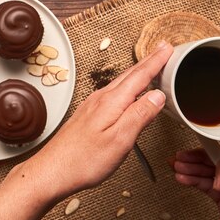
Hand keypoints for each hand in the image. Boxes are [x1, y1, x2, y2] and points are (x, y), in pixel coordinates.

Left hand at [0, 42, 172, 219]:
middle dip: (148, 61)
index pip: (140, 76)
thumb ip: (140, 116)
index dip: (156, 62)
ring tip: (149, 66)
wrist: (52, 171)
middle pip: (130, 75)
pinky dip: (125, 86)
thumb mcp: (120, 140)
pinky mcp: (87, 115)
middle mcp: (100, 99)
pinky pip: (112, 93)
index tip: (168, 49)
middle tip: (162, 49)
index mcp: (111, 103)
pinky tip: (126, 92)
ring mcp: (92, 106)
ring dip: (137, 72)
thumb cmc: (83, 160)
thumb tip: (157, 95)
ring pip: (120, 83)